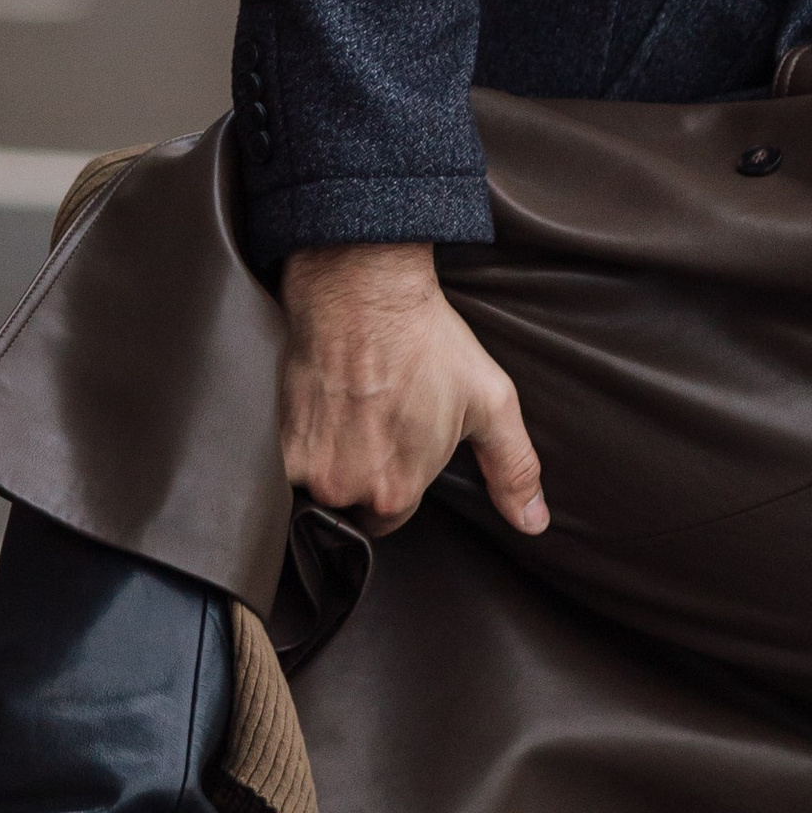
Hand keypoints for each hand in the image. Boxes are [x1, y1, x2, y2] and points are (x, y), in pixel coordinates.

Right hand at [279, 241, 547, 535]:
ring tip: (345, 413)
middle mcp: (348, 488)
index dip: (396, 478)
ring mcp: (308, 468)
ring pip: (316, 487)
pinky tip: (318, 409)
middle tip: (370, 421)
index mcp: (398, 491)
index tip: (395, 441)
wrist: (362, 289)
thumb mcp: (490, 402)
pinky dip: (295, 446)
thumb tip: (534, 523)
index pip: (392, 515)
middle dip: (360, 474)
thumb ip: (513, 469)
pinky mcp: (277, 443)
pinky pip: (281, 467)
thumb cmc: (426, 340)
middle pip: (351, 505)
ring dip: (326, 461)